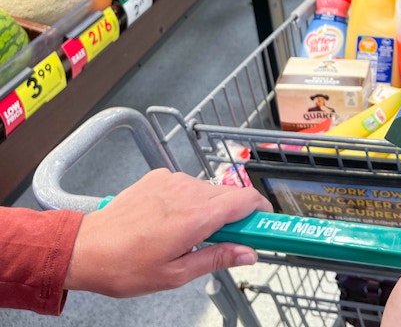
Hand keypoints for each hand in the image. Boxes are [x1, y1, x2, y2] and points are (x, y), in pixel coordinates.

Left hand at [64, 168, 271, 296]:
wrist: (85, 247)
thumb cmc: (125, 265)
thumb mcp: (176, 274)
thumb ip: (218, 258)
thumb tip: (249, 254)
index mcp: (195, 216)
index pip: (246, 200)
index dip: (262, 212)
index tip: (266, 226)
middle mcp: (187, 191)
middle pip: (231, 196)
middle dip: (236, 216)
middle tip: (228, 241)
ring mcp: (172, 180)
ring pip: (210, 190)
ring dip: (211, 209)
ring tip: (190, 235)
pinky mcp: (160, 176)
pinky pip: (188, 185)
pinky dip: (190, 200)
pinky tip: (172, 221)